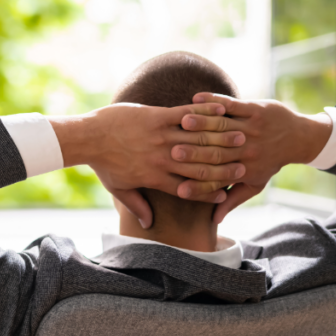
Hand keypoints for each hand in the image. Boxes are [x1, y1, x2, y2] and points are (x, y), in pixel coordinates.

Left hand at [50, 103, 246, 228]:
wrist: (89, 137)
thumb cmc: (103, 164)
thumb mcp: (119, 189)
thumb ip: (137, 205)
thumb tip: (148, 223)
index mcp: (156, 177)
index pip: (189, 188)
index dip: (209, 191)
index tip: (226, 192)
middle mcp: (162, 159)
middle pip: (200, 165)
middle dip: (224, 166)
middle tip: (245, 164)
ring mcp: (161, 137)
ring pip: (198, 140)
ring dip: (221, 139)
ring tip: (241, 138)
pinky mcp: (157, 117)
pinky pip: (186, 115)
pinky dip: (205, 112)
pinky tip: (221, 111)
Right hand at [177, 93, 332, 222]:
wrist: (298, 137)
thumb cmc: (271, 162)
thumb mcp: (255, 184)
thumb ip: (233, 200)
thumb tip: (215, 220)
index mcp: (244, 170)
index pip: (218, 180)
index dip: (198, 186)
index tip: (178, 188)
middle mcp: (247, 150)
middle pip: (217, 152)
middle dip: (194, 153)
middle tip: (171, 152)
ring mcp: (252, 128)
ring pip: (223, 126)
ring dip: (203, 123)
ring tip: (182, 123)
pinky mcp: (255, 109)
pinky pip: (232, 105)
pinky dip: (214, 101)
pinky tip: (196, 98)